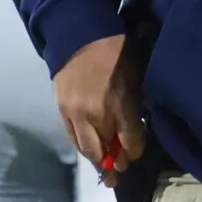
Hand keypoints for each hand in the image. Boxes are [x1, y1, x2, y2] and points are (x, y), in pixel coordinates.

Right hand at [53, 35, 145, 183]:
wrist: (80, 36)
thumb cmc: (116, 51)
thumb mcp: (138, 73)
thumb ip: (139, 101)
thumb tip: (140, 123)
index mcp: (119, 104)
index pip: (130, 142)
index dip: (136, 151)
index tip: (137, 150)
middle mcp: (96, 115)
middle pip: (106, 151)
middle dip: (116, 161)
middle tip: (122, 165)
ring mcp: (75, 115)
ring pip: (87, 150)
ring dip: (98, 159)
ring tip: (106, 165)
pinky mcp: (61, 112)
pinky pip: (72, 138)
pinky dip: (83, 147)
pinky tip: (91, 149)